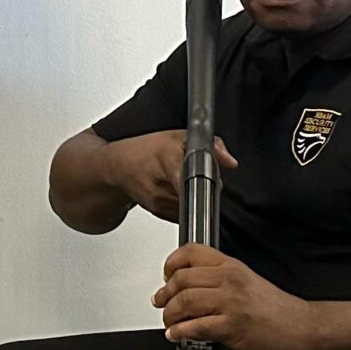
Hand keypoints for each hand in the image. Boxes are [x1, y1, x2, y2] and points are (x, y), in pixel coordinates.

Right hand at [108, 131, 237, 222]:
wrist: (120, 165)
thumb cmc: (148, 150)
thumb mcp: (179, 136)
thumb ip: (211, 145)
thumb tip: (230, 162)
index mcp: (166, 156)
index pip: (189, 176)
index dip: (205, 182)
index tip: (214, 183)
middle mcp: (159, 181)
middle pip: (197, 192)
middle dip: (207, 187)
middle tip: (204, 176)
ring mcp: (157, 199)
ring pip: (193, 205)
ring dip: (197, 197)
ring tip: (188, 181)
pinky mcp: (158, 212)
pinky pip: (183, 213)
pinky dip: (188, 205)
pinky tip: (179, 192)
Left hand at [154, 244, 310, 349]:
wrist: (301, 327)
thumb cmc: (276, 308)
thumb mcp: (247, 281)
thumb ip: (219, 280)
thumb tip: (189, 287)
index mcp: (232, 266)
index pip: (191, 252)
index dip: (171, 263)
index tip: (166, 275)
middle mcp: (229, 280)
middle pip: (181, 279)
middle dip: (164, 294)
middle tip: (161, 303)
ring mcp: (230, 303)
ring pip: (184, 301)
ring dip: (169, 314)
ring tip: (169, 321)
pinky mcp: (231, 327)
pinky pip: (195, 327)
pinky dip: (180, 332)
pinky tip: (177, 335)